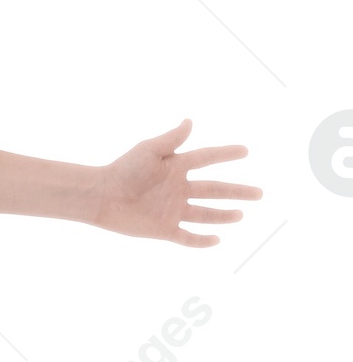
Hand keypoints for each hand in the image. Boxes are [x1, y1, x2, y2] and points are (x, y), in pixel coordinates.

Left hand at [94, 119, 261, 245]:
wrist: (101, 196)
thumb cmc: (122, 169)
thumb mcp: (148, 150)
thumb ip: (171, 139)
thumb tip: (190, 121)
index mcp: (176, 167)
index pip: (207, 158)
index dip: (225, 154)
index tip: (246, 151)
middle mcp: (177, 188)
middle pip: (214, 190)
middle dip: (237, 192)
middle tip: (259, 193)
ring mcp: (172, 210)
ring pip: (205, 214)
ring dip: (223, 215)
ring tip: (241, 214)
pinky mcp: (163, 229)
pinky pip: (187, 237)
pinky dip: (201, 241)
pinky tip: (217, 240)